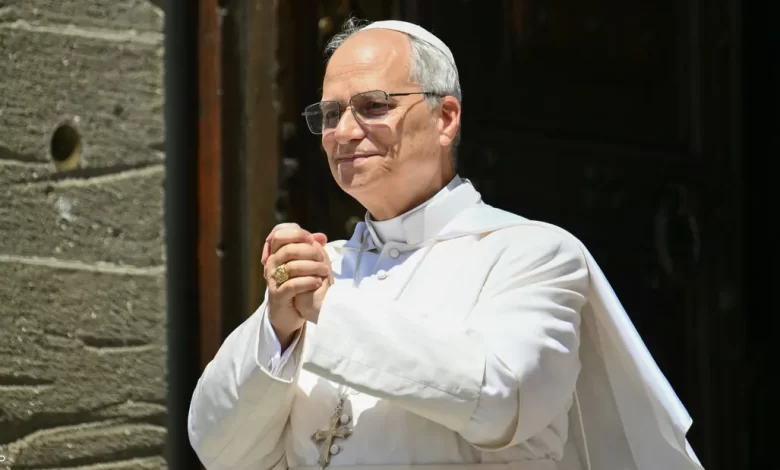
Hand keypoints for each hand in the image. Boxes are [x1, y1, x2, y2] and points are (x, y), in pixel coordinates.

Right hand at [262, 224, 329, 346]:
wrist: (288, 312)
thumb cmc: (298, 286)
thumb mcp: (305, 265)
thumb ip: (312, 249)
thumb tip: (321, 236)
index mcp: (277, 253)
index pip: (279, 233)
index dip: (296, 233)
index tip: (311, 239)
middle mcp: (272, 264)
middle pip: (286, 248)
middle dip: (308, 250)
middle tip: (321, 256)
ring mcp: (273, 279)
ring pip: (291, 267)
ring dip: (312, 267)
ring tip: (325, 271)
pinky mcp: (278, 295)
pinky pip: (292, 285)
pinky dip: (308, 282)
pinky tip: (318, 282)